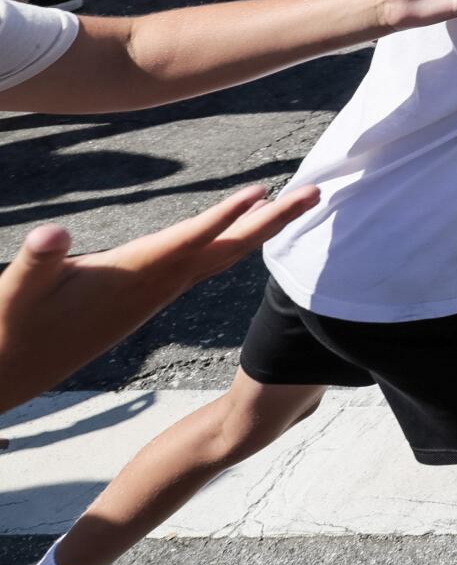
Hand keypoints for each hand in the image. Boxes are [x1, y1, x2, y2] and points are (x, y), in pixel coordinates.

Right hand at [0, 184, 319, 414]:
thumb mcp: (17, 291)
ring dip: (264, 229)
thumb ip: (37, 262)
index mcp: (133, 277)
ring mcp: (159, 292)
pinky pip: (209, 264)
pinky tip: (250, 229)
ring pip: (224, 256)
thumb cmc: (13, 326)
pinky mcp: (151, 296)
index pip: (189, 240)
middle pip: (229, 248)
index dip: (224, 216)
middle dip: (275, 221)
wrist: (13, 373)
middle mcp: (158, 285)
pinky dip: (237, 242)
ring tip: (298, 202)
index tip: (264, 191)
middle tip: (318, 193)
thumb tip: (52, 233)